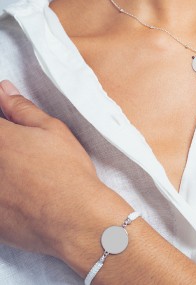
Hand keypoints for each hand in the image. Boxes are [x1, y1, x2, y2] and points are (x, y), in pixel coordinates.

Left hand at [0, 80, 104, 260]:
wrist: (74, 218)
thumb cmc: (67, 171)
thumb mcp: (52, 129)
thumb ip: (22, 108)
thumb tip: (4, 91)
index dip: (3, 121)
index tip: (12, 130)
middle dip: (8, 145)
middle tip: (25, 154)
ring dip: (8, 169)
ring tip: (27, 174)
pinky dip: (6, 191)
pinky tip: (22, 193)